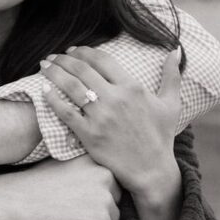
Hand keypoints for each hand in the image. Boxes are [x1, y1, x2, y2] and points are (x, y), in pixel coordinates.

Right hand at [0, 154, 121, 219]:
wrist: (6, 204)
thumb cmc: (29, 188)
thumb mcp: (61, 166)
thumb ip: (86, 171)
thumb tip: (108, 187)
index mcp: (95, 159)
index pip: (112, 186)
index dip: (89, 197)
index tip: (66, 196)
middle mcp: (105, 175)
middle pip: (115, 206)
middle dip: (95, 213)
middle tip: (64, 210)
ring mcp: (104, 199)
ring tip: (63, 219)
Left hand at [40, 46, 180, 199]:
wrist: (151, 170)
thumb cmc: (161, 136)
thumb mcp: (170, 104)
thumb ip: (171, 75)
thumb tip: (175, 50)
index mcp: (133, 87)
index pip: (102, 60)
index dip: (84, 51)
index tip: (73, 50)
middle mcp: (116, 99)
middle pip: (82, 70)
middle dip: (63, 59)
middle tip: (53, 57)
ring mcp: (101, 117)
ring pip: (71, 87)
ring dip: (54, 73)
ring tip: (44, 66)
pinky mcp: (89, 134)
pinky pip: (65, 113)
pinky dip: (52, 99)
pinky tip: (44, 91)